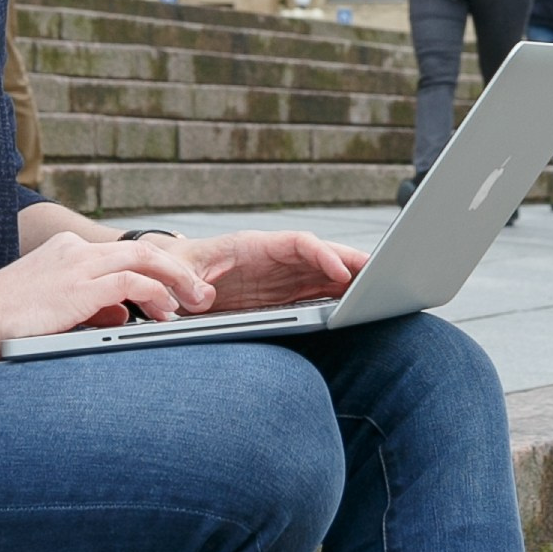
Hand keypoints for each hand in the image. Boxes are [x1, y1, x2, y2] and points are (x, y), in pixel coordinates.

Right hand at [0, 228, 225, 359]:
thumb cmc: (3, 321)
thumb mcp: (54, 309)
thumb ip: (91, 307)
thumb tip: (121, 315)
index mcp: (68, 251)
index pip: (124, 253)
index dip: (158, 270)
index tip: (177, 291)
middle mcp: (76, 250)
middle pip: (143, 249)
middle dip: (179, 270)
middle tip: (202, 293)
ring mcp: (78, 264)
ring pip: (145, 259)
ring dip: (176, 282)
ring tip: (195, 303)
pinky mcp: (78, 286)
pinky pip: (131, 282)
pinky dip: (154, 295)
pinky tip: (164, 314)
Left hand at [173, 227, 368, 312]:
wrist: (170, 275)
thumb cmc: (175, 268)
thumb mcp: (177, 272)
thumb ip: (190, 282)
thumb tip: (202, 297)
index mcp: (253, 245)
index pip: (297, 243)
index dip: (321, 254)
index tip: (340, 270)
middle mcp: (273, 258)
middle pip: (319, 255)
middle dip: (350, 262)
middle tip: (382, 275)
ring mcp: (280, 276)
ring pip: (323, 274)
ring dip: (350, 282)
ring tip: (379, 293)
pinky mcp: (280, 294)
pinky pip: (315, 293)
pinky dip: (337, 298)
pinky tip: (355, 308)